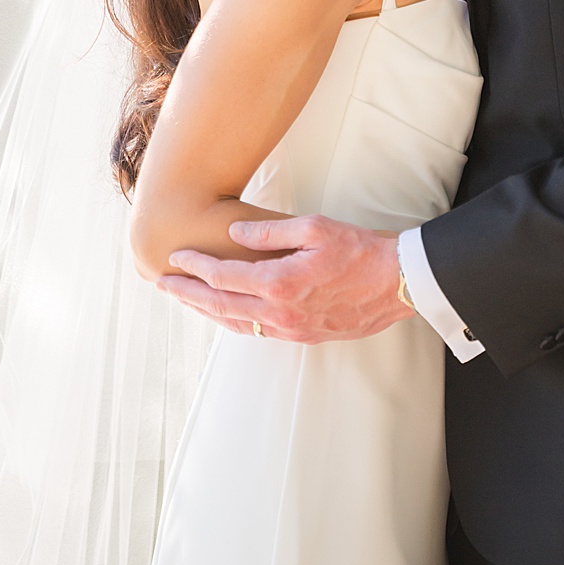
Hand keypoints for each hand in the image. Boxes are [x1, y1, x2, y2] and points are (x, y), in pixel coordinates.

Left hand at [156, 216, 411, 343]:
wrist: (401, 284)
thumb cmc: (361, 250)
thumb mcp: (314, 227)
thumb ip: (269, 230)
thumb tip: (234, 231)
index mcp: (280, 284)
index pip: (223, 277)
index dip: (195, 267)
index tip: (174, 258)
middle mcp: (281, 313)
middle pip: (221, 306)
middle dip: (188, 294)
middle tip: (162, 284)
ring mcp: (293, 330)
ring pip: (237, 324)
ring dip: (207, 311)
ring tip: (185, 299)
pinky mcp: (305, 337)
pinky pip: (259, 332)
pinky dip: (235, 322)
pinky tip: (225, 313)